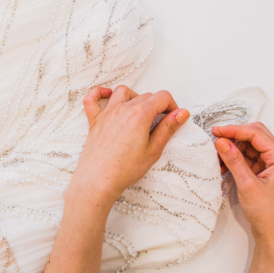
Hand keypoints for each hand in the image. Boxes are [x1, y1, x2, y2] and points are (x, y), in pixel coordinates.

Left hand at [70, 85, 189, 209]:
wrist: (99, 180)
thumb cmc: (125, 169)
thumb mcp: (154, 150)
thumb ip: (168, 128)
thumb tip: (181, 113)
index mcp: (140, 114)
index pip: (162, 97)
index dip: (172, 106)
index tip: (173, 118)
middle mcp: (122, 108)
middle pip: (145, 95)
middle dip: (157, 105)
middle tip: (161, 123)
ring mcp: (107, 113)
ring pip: (122, 92)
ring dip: (135, 97)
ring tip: (140, 112)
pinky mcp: (94, 121)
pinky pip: (92, 99)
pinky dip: (100, 93)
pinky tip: (108, 95)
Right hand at [212, 123, 273, 244]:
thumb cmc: (268, 213)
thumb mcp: (247, 185)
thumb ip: (234, 160)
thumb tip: (222, 141)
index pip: (256, 133)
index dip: (235, 129)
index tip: (217, 131)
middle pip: (254, 136)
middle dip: (234, 136)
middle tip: (216, 139)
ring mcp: (270, 165)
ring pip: (249, 147)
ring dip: (233, 149)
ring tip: (217, 157)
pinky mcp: (263, 173)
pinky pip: (247, 159)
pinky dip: (235, 159)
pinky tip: (223, 166)